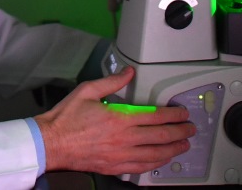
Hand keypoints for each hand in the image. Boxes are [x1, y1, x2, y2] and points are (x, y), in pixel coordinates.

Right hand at [34, 66, 195, 174]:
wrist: (50, 144)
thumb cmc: (65, 119)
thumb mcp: (87, 91)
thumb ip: (111, 82)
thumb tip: (128, 73)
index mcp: (119, 119)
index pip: (155, 116)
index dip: (174, 115)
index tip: (182, 113)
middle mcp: (124, 139)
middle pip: (161, 136)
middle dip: (180, 132)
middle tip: (190, 129)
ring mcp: (120, 155)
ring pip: (155, 154)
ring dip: (173, 149)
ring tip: (183, 145)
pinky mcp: (114, 167)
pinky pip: (142, 168)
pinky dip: (156, 164)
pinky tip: (162, 160)